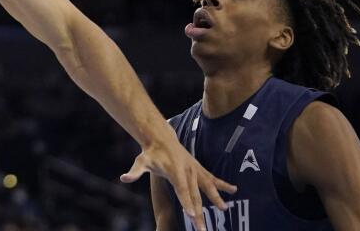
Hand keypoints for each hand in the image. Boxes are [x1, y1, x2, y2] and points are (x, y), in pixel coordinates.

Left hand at [120, 136, 235, 230]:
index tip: (191, 215)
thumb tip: (124, 178)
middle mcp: (188, 172)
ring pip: (207, 187)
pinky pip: (213, 178)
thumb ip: (135, 172)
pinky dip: (223, 184)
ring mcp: (195, 170)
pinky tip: (234, 190)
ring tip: (224, 210)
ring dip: (216, 199)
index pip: (181, 190)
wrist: (161, 137)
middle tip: (202, 228)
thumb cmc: (150, 153)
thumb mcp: (141, 161)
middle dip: (199, 212)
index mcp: (175, 172)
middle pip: (194, 195)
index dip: (187, 203)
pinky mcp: (200, 168)